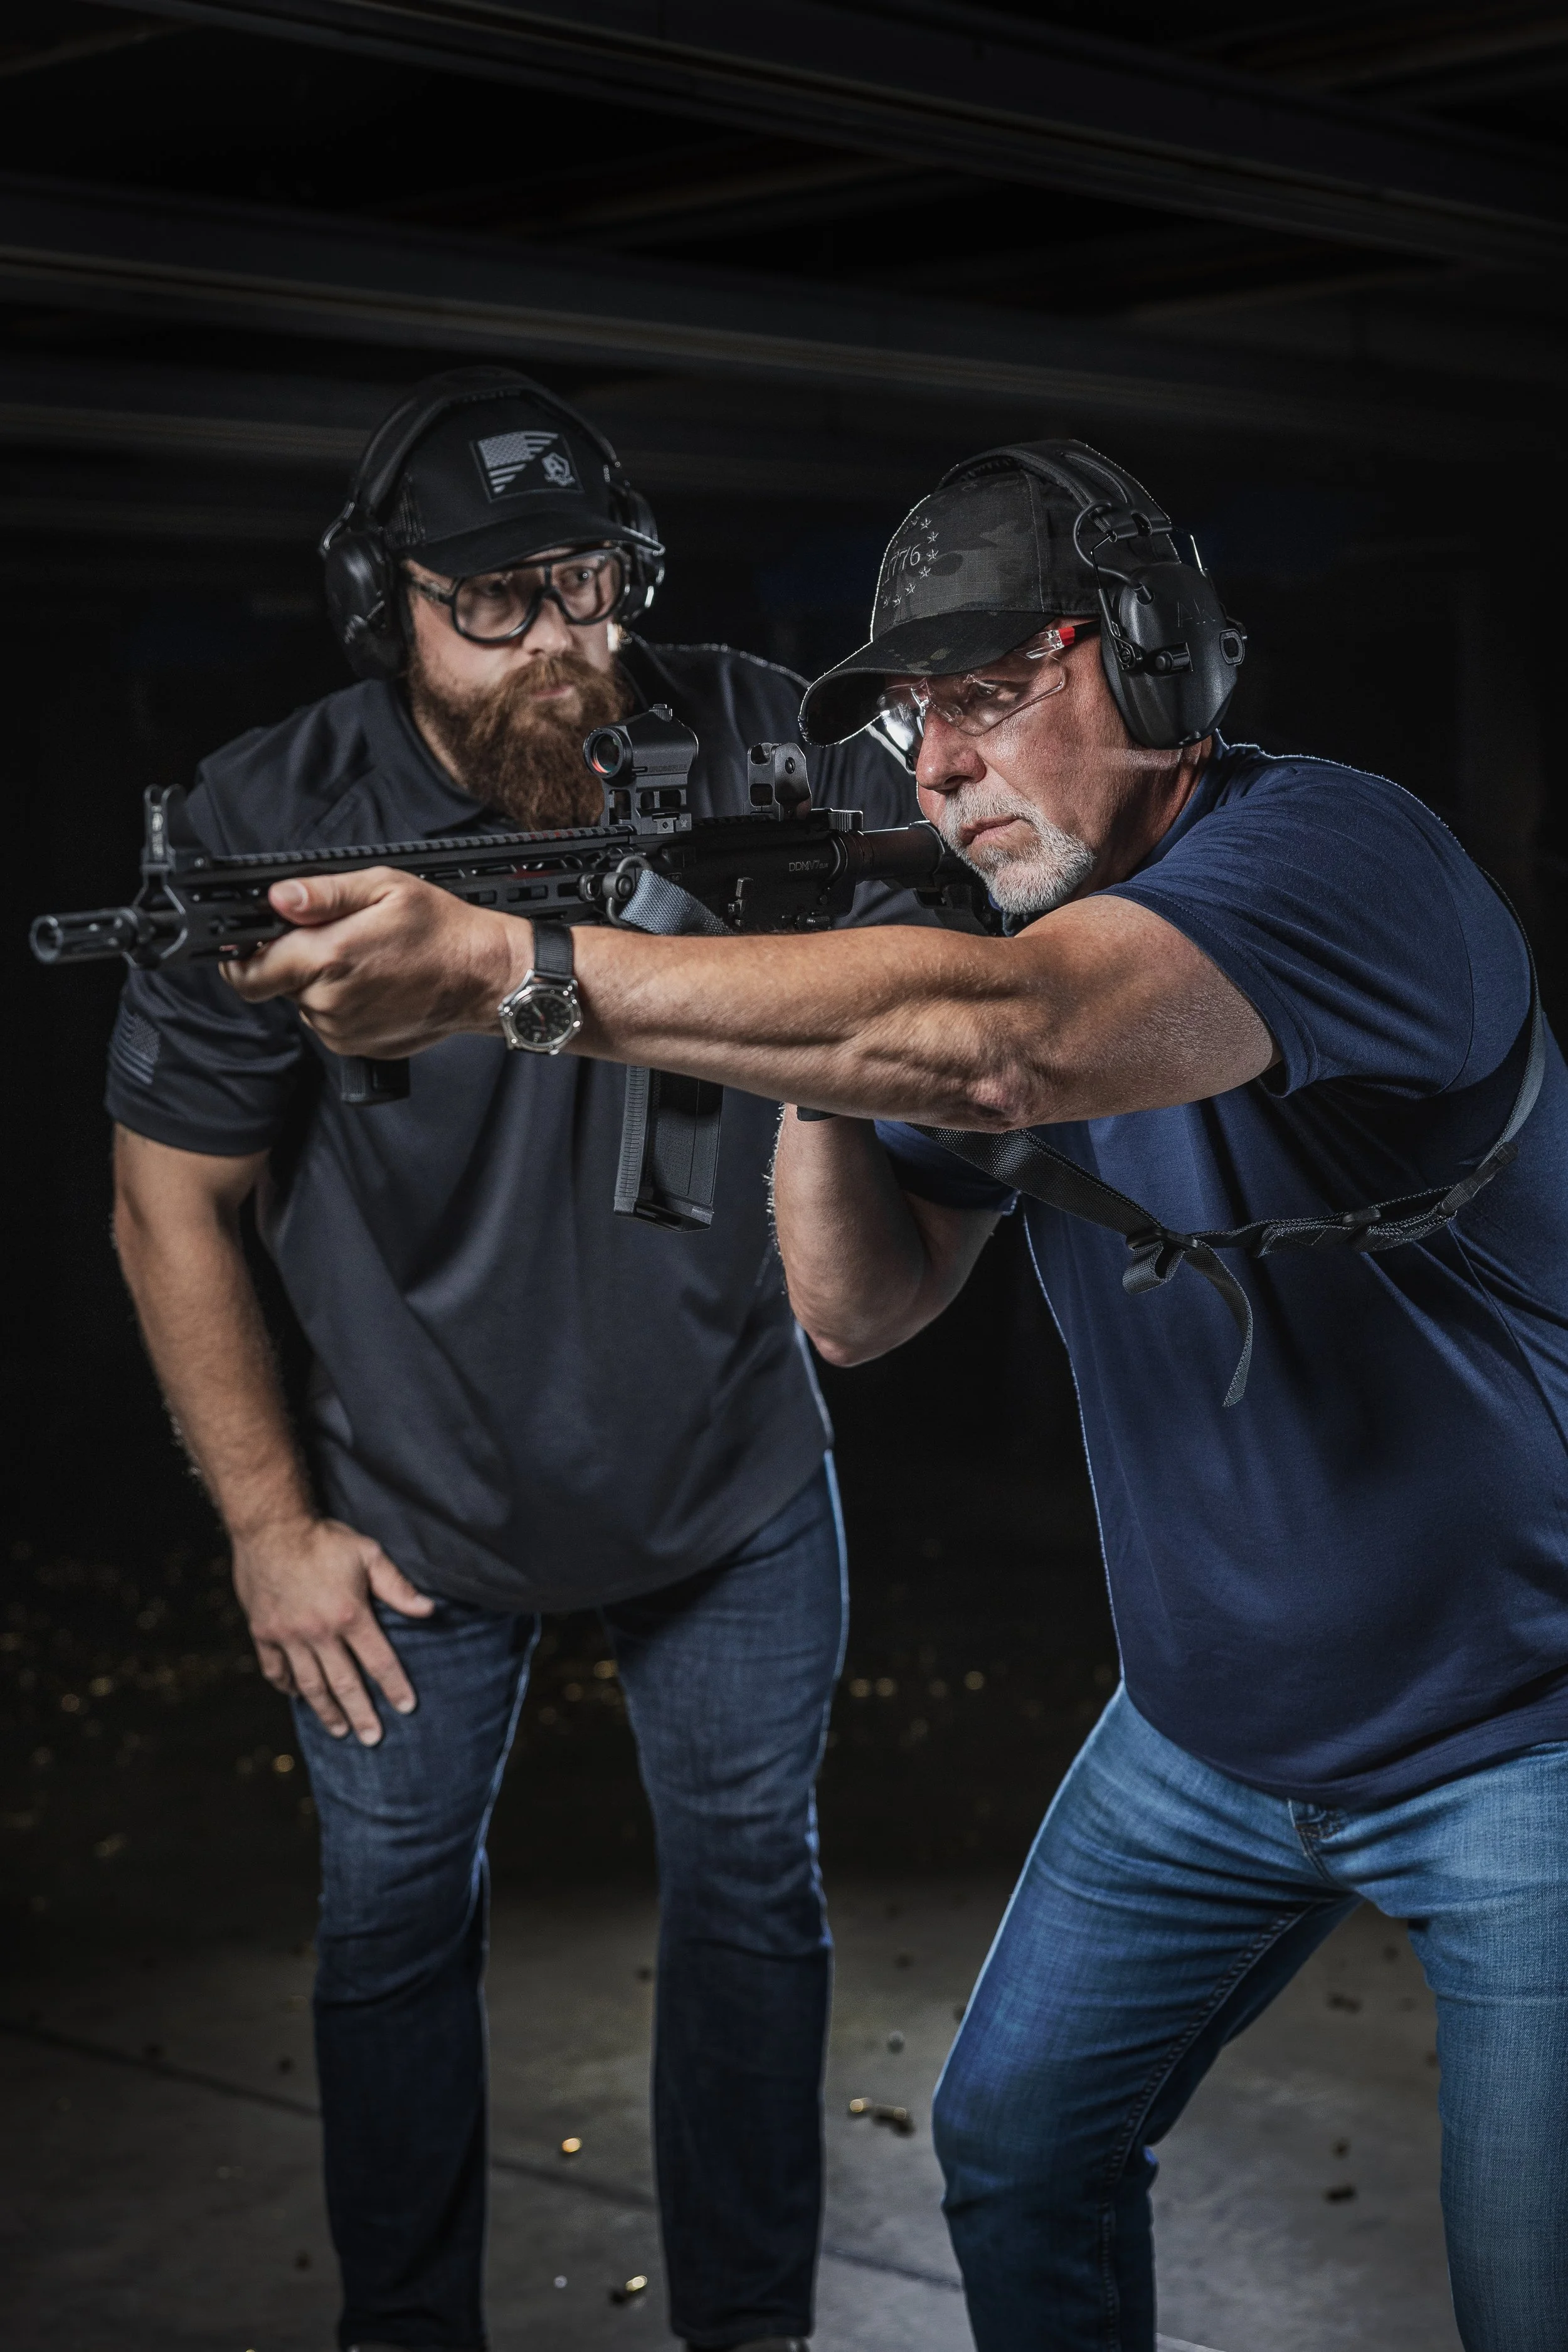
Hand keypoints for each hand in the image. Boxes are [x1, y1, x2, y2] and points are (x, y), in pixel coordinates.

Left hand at [222, 869, 532, 1058]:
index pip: (248, 971)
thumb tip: (277, 897)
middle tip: (332, 939)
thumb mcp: (384, 888)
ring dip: (318, 982)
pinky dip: (338, 1002)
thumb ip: (322, 893)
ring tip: (362, 960)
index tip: (250, 941)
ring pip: (303, 1002)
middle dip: (291, 961)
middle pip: (275, 984)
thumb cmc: (441, 930)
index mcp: (329, 957)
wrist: (483, 977)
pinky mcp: (355, 1046)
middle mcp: (329, 1001)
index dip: (240, 956)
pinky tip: (372, 984)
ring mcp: (341, 1029)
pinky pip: (327, 1021)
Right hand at [233, 1514, 435, 1743]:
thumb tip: (430, 1610)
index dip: (395, 1686)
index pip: (379, 1661)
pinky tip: (298, 1697)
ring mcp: (288, 1635)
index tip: (407, 1708)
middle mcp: (318, 1632)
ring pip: (309, 1684)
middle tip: (373, 1739)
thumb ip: (397, 1587)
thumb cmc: (324, 1538)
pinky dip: (287, 1687)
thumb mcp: (368, 1554)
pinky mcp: (264, 1632)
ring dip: (326, 1711)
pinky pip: (275, 1669)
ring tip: (339, 1731)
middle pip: (344, 1683)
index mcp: (349, 1615)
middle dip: (361, 1714)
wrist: (270, 1526)